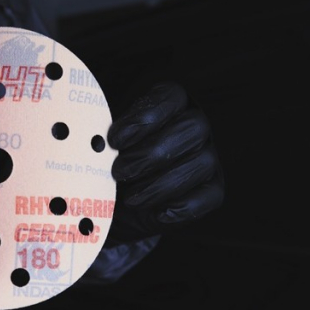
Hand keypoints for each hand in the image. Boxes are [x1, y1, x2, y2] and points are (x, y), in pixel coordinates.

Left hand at [106, 81, 224, 244]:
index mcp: (171, 104)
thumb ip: (106, 137)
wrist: (119, 205)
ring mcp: (208, 158)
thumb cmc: (113, 165)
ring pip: (200, 163)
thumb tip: (95, 141)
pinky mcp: (213, 190)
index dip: (145, 117)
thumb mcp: (105, 146)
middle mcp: (195, 127)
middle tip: (119, 172)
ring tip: (131, 198)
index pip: (172, 96)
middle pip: (192, 128)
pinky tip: (155, 213)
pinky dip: (180, 207)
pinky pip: (206, 197)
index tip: (115, 140)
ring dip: (160, 184)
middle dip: (152, 153)